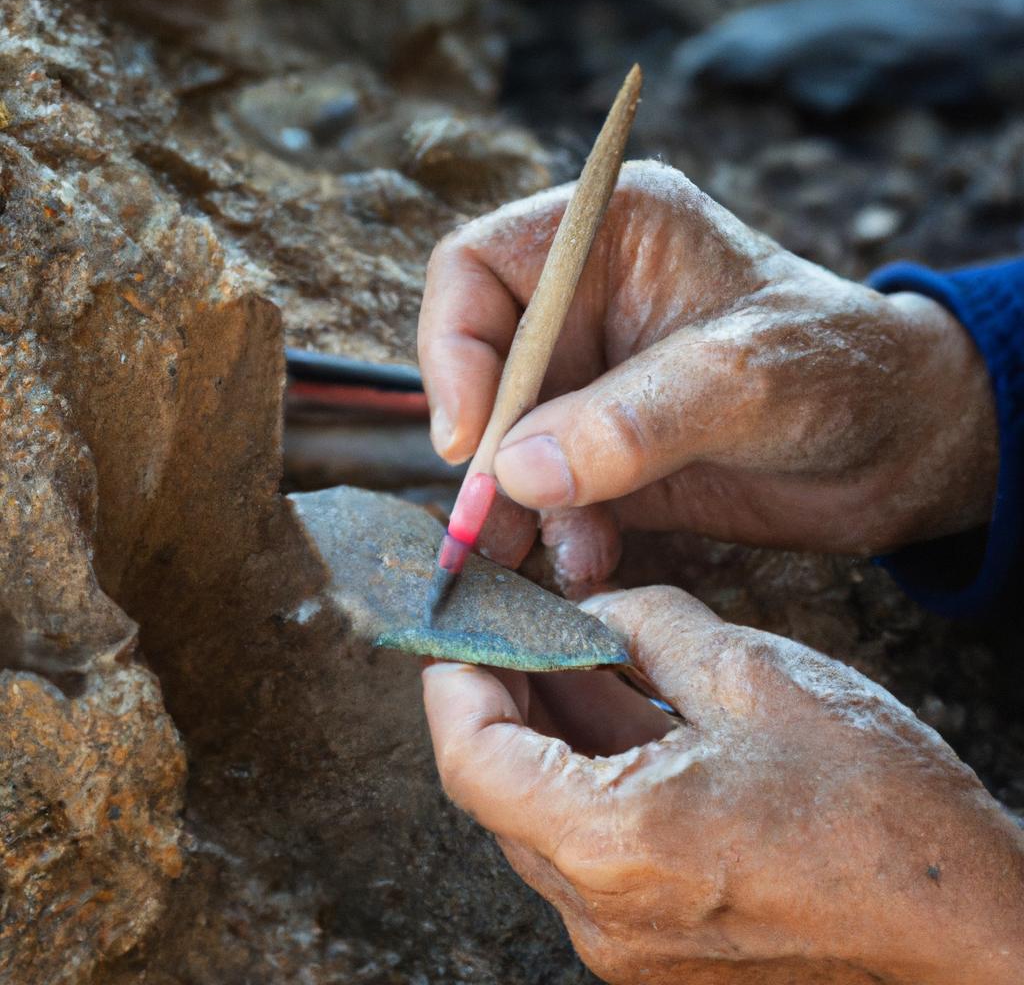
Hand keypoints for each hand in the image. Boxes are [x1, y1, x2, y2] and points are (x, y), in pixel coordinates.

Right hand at [418, 160, 996, 591]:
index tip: (468, 442)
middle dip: (485, 451)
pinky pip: (548, 493)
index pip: (476, 268)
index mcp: (609, 234)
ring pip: (506, 442)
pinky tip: (592, 559)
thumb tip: (515, 471)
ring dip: (517, 505)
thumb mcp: (748, 380)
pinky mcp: (607, 451)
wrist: (904, 446)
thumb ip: (634, 422)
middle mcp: (586, 303)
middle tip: (489, 526)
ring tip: (553, 553)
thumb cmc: (845, 371)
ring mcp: (593, 382)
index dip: (452, 349)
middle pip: (481, 368)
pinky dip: (559, 531)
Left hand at [423, 587, 1023, 984]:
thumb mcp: (756, 675)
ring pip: (547, 820)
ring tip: (578, 659)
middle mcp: (603, 914)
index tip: (464, 631)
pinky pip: (594, 853)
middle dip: (506, 699)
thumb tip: (599, 609)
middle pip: (502, 790)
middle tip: (524, 631)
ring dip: (554, 737)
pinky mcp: (665, 951)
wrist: (979, 940)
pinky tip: (625, 717)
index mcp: (613, 845)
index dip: (455, 680)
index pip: (471, 758)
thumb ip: (651, 625)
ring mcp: (631, 944)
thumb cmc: (885, 817)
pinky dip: (594, 781)